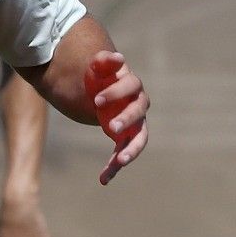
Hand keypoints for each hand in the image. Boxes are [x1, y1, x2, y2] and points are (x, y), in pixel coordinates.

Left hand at [86, 49, 147, 182]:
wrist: (98, 92)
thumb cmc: (98, 79)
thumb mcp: (96, 70)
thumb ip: (103, 62)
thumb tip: (115, 56)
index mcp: (131, 86)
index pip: (132, 86)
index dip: (116, 93)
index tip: (95, 101)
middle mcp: (137, 105)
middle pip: (139, 112)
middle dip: (127, 120)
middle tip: (111, 127)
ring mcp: (134, 124)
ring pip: (139, 138)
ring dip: (131, 150)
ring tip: (119, 162)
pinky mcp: (126, 139)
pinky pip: (123, 153)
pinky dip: (114, 167)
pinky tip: (103, 180)